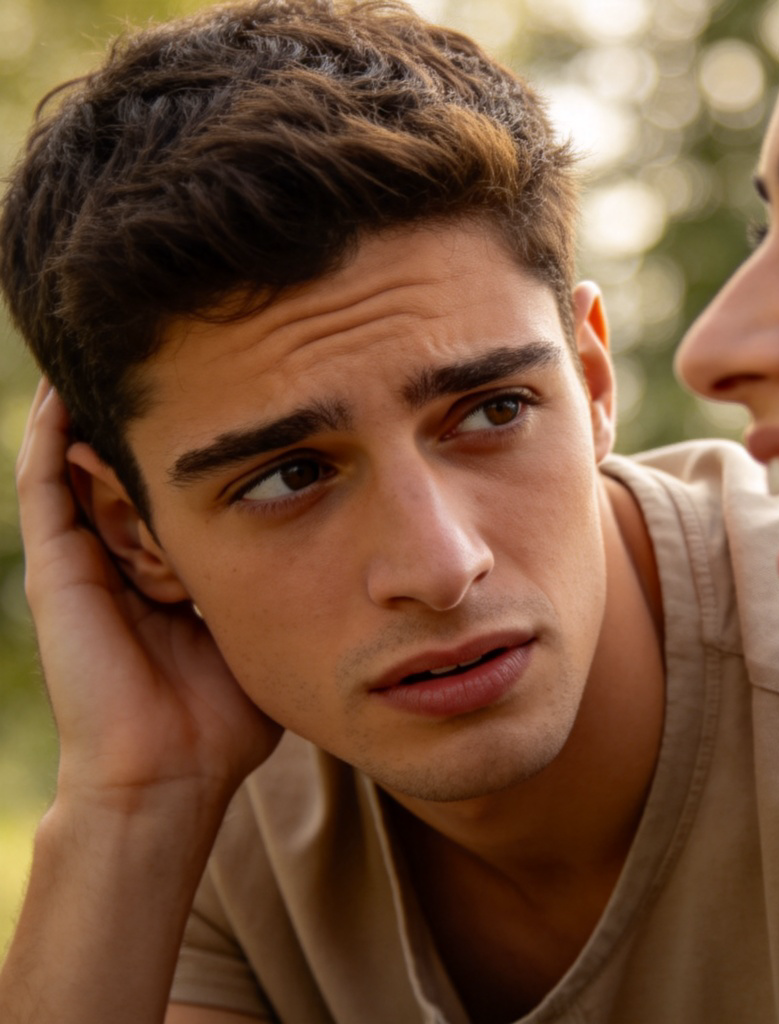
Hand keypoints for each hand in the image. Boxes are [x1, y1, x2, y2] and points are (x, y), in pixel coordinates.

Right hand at [16, 380, 280, 812]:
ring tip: (126, 346)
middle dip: (153, 415)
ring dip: (105, 409)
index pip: (178, 487)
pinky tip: (70, 385)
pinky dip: (54, 430)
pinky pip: (46, 482)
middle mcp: (126, 555)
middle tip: (176, 350)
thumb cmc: (228, 714)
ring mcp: (87, 558)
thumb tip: (344, 544)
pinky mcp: (58, 567)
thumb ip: (287, 585)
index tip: (229, 388)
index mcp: (171, 569)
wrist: (172, 771)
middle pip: (133, 464)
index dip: (196, 442)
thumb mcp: (268, 626)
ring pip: (90, 461)